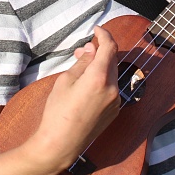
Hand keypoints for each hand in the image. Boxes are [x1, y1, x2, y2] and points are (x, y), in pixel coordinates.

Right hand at [35, 26, 120, 167]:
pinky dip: (104, 79)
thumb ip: (83, 62)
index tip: (97, 29)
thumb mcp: (65, 81)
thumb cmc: (58, 112)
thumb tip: (92, 49)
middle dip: (100, 51)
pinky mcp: (115, 111)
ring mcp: (116, 101)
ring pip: (113, 74)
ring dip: (101, 65)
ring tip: (83, 66)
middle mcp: (113, 88)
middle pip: (112, 60)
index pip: (109, 47)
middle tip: (82, 50)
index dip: (104, 34)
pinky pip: (112, 87)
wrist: (61, 144)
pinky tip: (89, 83)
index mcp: (100, 77)